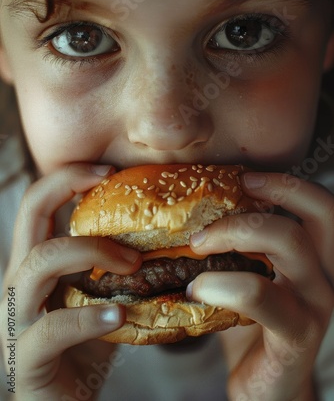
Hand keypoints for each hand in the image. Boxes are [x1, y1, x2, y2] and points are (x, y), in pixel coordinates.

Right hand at [0, 163, 141, 399]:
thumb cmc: (88, 346)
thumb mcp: (101, 295)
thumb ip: (115, 268)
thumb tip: (162, 236)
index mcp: (34, 265)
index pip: (37, 205)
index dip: (66, 178)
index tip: (107, 169)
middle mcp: (18, 284)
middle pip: (29, 215)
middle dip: (69, 189)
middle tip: (110, 184)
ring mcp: (16, 320)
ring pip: (40, 263)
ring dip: (91, 252)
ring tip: (132, 263)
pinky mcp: (25, 359)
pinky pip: (52, 327)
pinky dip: (89, 317)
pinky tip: (118, 314)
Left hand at [187, 172, 333, 400]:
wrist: (267, 387)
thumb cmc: (251, 325)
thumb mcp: (248, 276)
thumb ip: (236, 247)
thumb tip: (188, 213)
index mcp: (314, 258)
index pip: (320, 206)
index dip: (287, 183)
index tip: (246, 177)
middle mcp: (323, 275)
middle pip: (320, 212)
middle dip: (274, 191)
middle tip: (234, 192)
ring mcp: (315, 304)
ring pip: (290, 243)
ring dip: (235, 232)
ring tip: (197, 244)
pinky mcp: (296, 334)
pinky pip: (259, 294)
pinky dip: (221, 284)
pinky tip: (196, 289)